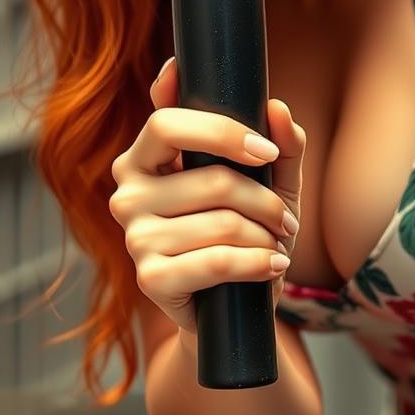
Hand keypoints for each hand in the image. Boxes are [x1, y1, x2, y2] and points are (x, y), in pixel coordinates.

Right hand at [108, 55, 305, 332]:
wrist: (231, 305)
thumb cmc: (246, 230)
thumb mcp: (269, 184)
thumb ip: (280, 145)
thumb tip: (277, 109)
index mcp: (144, 157)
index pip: (166, 123)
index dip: (221, 131)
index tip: (265, 150)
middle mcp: (128, 194)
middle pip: (212, 179)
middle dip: (265, 201)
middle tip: (285, 220)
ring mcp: (135, 237)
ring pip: (223, 223)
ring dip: (266, 237)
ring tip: (276, 245)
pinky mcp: (150, 278)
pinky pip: (216, 262)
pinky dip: (257, 264)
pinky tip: (273, 266)